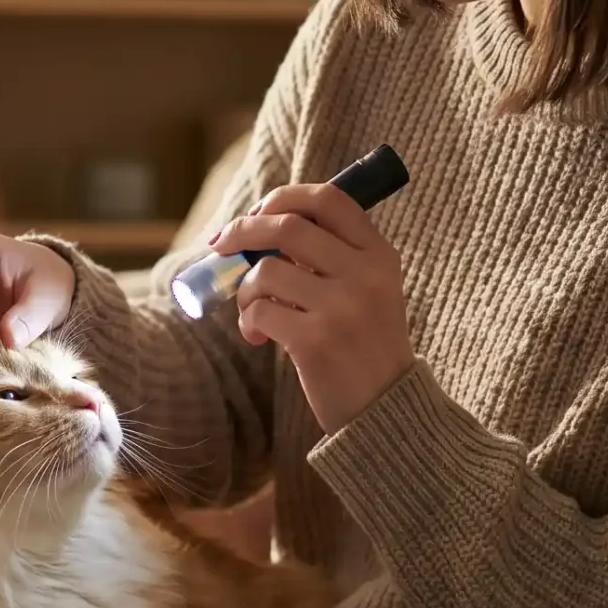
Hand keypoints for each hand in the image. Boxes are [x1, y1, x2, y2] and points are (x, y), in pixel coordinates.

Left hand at [213, 183, 415, 434]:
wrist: (386, 409)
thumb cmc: (366, 347)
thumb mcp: (370, 291)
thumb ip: (332, 258)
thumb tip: (262, 229)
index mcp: (380, 255)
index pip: (329, 199)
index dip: (285, 197)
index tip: (258, 212)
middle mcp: (365, 275)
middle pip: (287, 226)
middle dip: (242, 230)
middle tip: (221, 246)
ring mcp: (341, 307)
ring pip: (265, 271)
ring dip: (245, 289)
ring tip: (252, 312)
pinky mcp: (315, 341)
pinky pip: (259, 312)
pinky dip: (247, 321)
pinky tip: (258, 337)